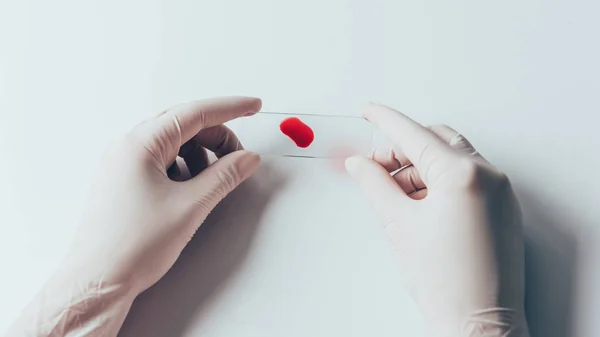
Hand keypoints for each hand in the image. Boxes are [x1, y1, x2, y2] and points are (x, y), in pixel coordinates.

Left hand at [6, 96, 261, 336]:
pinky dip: (184, 169)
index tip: (253, 106)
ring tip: (214, 181)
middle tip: (240, 157)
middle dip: (217, 137)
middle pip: (184, 126)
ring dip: (200, 155)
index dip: (229, 108)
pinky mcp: (124, 181)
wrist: (98, 282)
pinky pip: (162, 161)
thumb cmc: (134, 246)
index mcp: (140, 144)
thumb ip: (224, 176)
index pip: (193, 113)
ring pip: (173, 145)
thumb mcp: (190, 207)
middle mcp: (127, 147)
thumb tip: (247, 158)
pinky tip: (192, 190)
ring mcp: (123, 164)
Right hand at [345, 104, 529, 336]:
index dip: (385, 120)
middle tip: (375, 166)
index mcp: (462, 175)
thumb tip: (359, 163)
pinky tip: (418, 204)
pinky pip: (466, 178)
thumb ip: (375, 184)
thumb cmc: (446, 283)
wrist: (480, 325)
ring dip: (419, 168)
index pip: (414, 134)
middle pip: (436, 140)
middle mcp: (488, 175)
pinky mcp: (502, 206)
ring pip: (451, 159)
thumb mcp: (399, 225)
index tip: (368, 110)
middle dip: (402, 149)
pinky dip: (438, 182)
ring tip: (396, 196)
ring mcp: (499, 191)